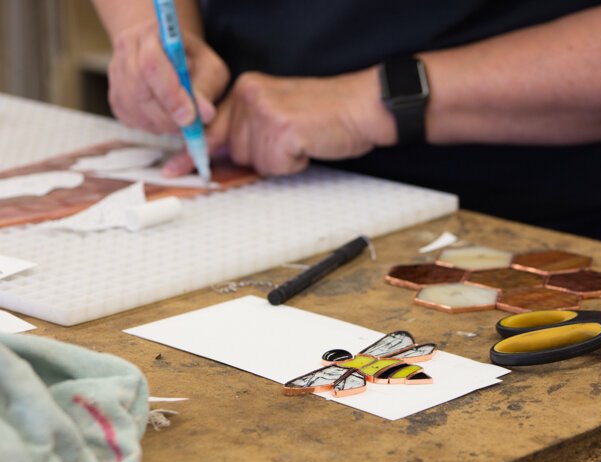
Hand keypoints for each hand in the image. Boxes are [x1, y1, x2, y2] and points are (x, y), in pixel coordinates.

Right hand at [108, 20, 228, 133]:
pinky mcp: (115, 95)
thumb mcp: (210, 68)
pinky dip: (150, 126)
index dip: (170, 94)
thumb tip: (205, 113)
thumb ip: (207, 88)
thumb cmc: (195, 61)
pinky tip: (167, 122)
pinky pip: (128, 117)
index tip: (190, 117)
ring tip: (181, 125)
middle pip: (137, 87)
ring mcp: (116, 71)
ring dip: (159, 123)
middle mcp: (127, 47)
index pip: (152, 63)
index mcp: (152, 33)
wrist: (171, 58)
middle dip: (166, 115)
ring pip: (132, 106)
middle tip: (188, 127)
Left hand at [162, 68, 396, 176]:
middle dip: (262, 156)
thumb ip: (249, 130)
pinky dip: (294, 163)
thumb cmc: (328, 113)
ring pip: (256, 162)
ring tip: (302, 139)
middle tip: (291, 141)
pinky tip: (307, 144)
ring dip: (280, 160)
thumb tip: (225, 159)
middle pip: (237, 152)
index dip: (194, 154)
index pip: (210, 127)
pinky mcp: (281, 130)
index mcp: (246, 90)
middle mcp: (249, 97)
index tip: (175, 170)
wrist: (363, 106)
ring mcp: (264, 113)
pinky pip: (276, 166)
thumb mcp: (280, 112)